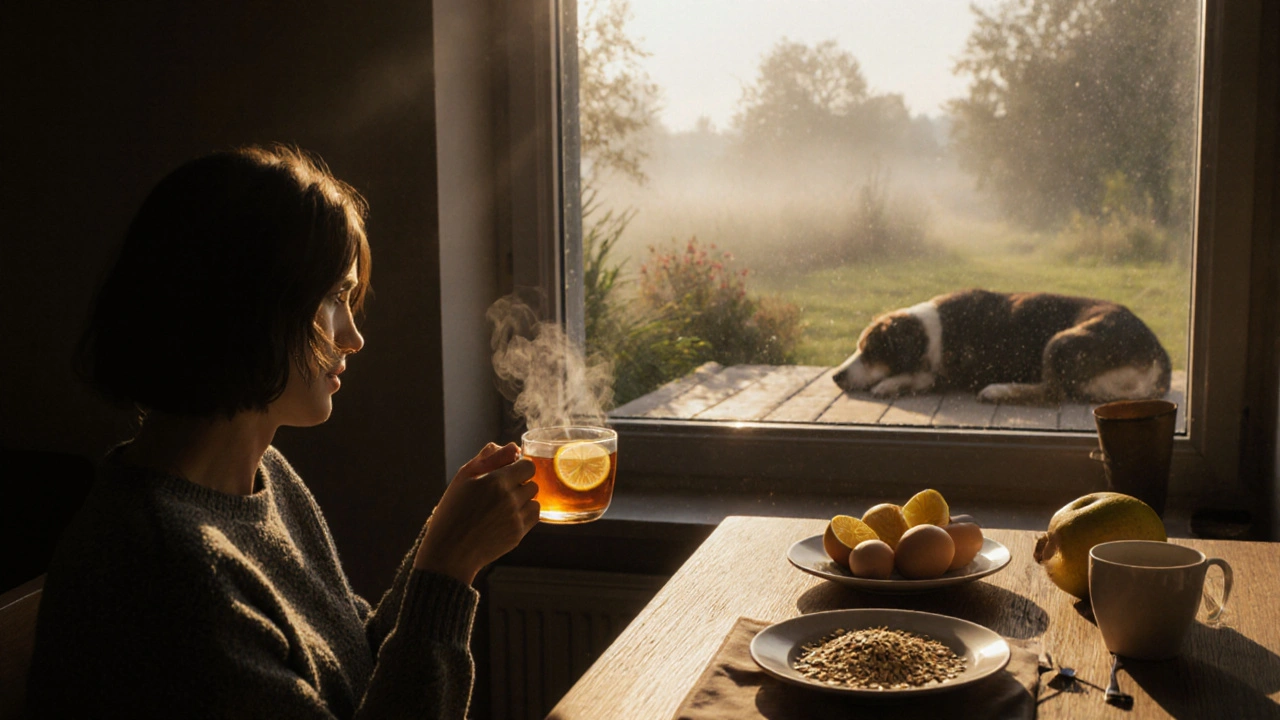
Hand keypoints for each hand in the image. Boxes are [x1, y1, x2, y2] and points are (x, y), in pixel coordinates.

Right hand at [414, 442, 537, 583]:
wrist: (450, 552)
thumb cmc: (452, 512)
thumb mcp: (463, 478)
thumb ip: (489, 459)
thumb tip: (512, 447)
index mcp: (495, 481)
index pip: (528, 465)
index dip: (518, 467)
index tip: (507, 473)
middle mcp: (509, 499)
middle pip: (532, 482)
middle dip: (520, 483)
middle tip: (501, 492)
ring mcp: (515, 518)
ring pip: (535, 499)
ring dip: (524, 499)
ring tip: (503, 506)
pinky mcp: (518, 534)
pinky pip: (534, 516)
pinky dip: (526, 514)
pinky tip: (508, 516)